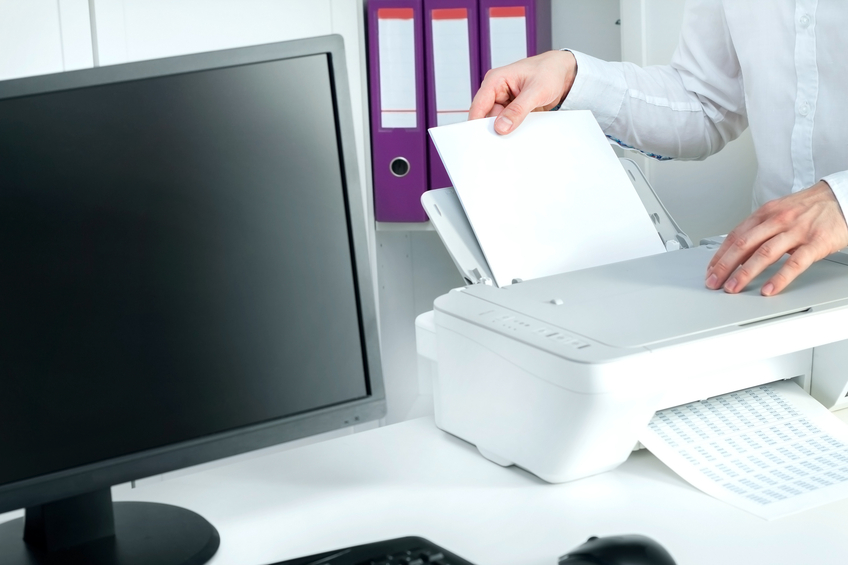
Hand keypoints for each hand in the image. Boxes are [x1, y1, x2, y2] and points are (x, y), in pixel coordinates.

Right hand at [468, 50, 577, 134]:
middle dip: (493, 130)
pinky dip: (513, 129)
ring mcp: (504, 101)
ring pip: (497, 122)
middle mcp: (496, 91)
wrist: (563, 73)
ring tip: (516, 134)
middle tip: (501, 142)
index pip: (479, 106)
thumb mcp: (536, 91)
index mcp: (495, 80)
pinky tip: (521, 131)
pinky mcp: (512, 110)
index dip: (477, 124)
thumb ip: (518, 109)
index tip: (481, 140)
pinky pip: (508, 123)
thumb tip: (501, 126)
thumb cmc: (550, 72)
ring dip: (505, 130)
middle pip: (486, 117)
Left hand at [705, 181, 847, 295]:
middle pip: (744, 244)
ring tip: (733, 288)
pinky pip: (795, 263)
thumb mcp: (780, 212)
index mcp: (766, 213)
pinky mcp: (816, 242)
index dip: (720, 254)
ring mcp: (797, 231)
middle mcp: (778, 220)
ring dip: (745, 273)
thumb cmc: (811, 208)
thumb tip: (739, 250)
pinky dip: (779, 278)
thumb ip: (760, 229)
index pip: (736, 235)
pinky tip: (768, 289)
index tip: (710, 270)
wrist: (843, 196)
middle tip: (713, 282)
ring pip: (764, 254)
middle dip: (725, 265)